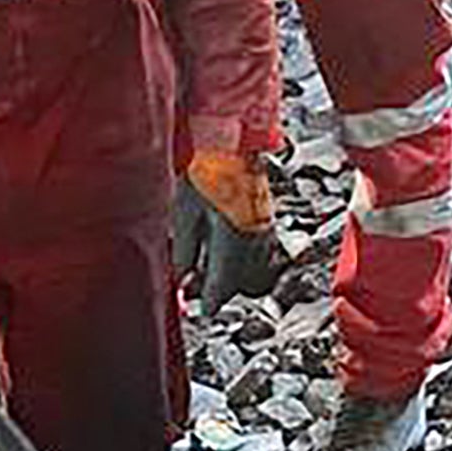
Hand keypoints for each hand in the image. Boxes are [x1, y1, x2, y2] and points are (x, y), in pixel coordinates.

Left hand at [174, 158, 284, 310]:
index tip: (202, 309)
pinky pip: (262, 253)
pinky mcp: (269, 220)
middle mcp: (255, 242)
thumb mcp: (184, 215)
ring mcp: (266, 231)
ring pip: (257, 270)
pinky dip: (246, 258)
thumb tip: (182, 277)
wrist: (231, 141)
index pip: (223, 288)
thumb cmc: (205, 170)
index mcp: (232, 244)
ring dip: (236, 275)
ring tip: (209, 265)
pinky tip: (225, 247)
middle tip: (199, 286)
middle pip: (245, 285)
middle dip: (223, 290)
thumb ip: (184, 252)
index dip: (210, 302)